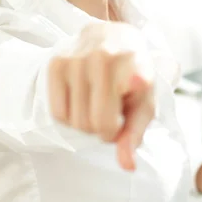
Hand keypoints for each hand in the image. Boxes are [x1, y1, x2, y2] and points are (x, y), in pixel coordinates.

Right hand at [47, 22, 154, 171]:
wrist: (113, 35)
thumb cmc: (134, 73)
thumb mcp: (145, 102)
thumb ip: (135, 134)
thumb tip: (127, 166)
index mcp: (131, 66)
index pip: (111, 123)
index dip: (116, 128)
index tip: (122, 113)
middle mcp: (102, 59)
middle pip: (92, 126)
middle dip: (103, 127)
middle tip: (112, 107)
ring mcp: (76, 59)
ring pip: (75, 122)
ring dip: (87, 121)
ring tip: (98, 99)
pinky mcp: (56, 63)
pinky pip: (57, 113)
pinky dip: (70, 115)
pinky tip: (82, 98)